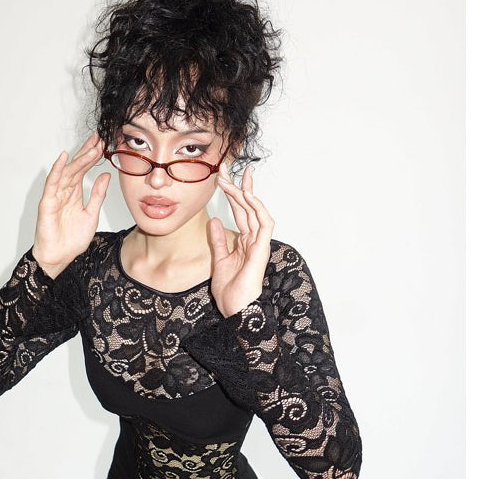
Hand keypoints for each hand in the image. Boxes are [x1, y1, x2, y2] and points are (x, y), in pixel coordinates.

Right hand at [31, 131, 110, 275]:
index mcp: (75, 193)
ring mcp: (55, 195)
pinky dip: (57, 170)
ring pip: (68, 172)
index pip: (84, 170)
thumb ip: (98, 195)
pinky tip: (63, 158)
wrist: (59, 257)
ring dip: (79, 159)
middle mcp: (64, 191)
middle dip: (87, 151)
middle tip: (99, 137)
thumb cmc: (71, 239)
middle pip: (76, 166)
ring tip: (91, 146)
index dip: (93, 156)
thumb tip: (106, 176)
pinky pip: (52, 183)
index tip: (104, 143)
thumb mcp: (92, 214)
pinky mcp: (47, 202)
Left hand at [209, 162, 274, 317]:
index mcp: (244, 241)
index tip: (222, 178)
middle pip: (247, 207)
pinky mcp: (262, 248)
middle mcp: (253, 239)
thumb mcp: (218, 259)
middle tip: (227, 168)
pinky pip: (264, 224)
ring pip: (255, 211)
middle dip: (238, 186)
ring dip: (246, 193)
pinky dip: (257, 208)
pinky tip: (247, 195)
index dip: (232, 194)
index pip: (239, 211)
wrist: (237, 309)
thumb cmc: (230, 290)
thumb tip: (214, 221)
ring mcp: (259, 243)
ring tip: (234, 178)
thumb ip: (218, 240)